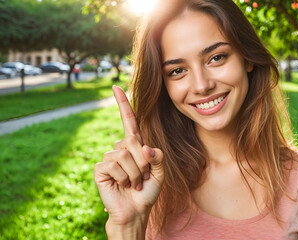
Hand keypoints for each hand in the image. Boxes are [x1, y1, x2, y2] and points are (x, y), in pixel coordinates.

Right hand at [94, 85, 163, 227]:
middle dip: (143, 163)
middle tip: (142, 177)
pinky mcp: (101, 168)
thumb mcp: (160, 172)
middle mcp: (120, 148)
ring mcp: (109, 157)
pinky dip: (124, 177)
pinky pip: (115, 165)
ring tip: (133, 183)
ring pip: (124, 155)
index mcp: (134, 146)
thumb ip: (158, 156)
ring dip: (135, 173)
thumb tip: (144, 147)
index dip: (123, 105)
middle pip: (133, 141)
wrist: (136, 211)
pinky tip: (123, 185)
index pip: (129, 121)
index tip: (116, 87)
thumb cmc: (147, 191)